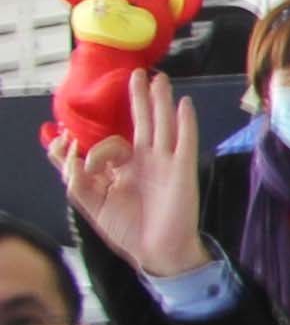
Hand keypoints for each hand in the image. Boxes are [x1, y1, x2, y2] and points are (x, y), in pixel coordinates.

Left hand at [56, 72, 208, 279]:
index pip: (105, 145)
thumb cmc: (127, 229)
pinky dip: (185, 122)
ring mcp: (165, 162)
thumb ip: (77, 181)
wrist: (158, 250)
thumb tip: (70, 156)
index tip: (70, 152)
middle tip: (136, 74)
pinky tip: (183, 103)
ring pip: (162, 124)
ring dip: (160, 101)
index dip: (86, 147)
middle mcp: (145, 160)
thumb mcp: (91, 205)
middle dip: (138, 99)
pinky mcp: (182, 169)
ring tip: (159, 79)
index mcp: (123, 169)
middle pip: (141, 123)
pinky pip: (185, 140)